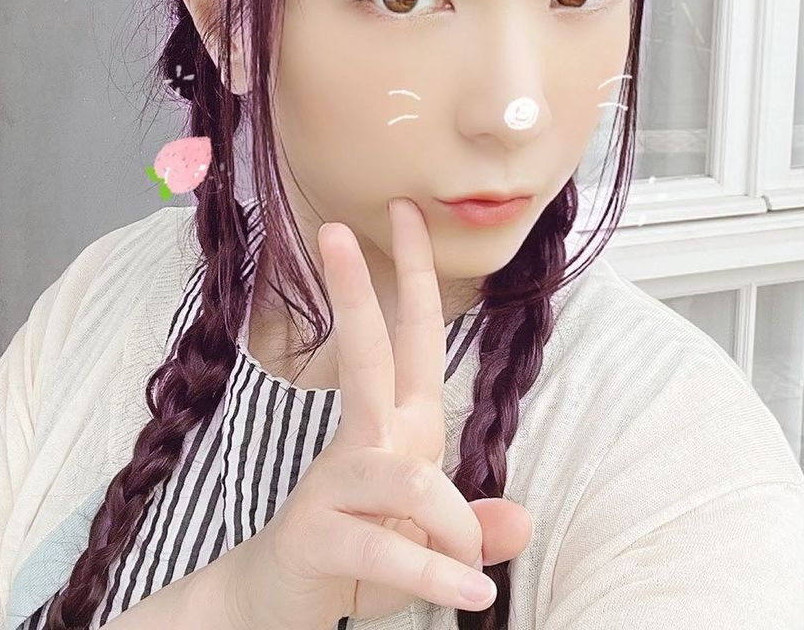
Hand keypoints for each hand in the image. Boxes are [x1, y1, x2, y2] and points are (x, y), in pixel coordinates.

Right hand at [224, 196, 532, 628]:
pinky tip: (472, 593)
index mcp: (399, 426)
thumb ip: (475, 525)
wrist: (281, 607)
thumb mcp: (430, 537)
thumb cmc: (362, 556)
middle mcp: (366, 443)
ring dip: (453, 529)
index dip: (412, 273)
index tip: (404, 213)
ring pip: (407, 477)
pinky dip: (436, 575)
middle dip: (355, 291)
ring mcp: (333, 487)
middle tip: (335, 231)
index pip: (411, 334)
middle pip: (366, 354)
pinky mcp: (316, 539)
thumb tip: (522, 521)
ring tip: (467, 570)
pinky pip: (388, 552)